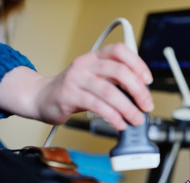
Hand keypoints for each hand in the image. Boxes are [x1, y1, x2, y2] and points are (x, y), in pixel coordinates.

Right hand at [0, 43, 153, 129]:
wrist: (41, 97)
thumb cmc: (73, 89)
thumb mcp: (94, 78)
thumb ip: (115, 82)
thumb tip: (141, 95)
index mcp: (95, 57)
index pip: (120, 51)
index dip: (138, 64)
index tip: (148, 80)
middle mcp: (86, 64)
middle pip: (119, 71)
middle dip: (138, 91)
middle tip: (146, 105)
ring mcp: (77, 79)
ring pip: (110, 91)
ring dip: (128, 108)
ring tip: (136, 119)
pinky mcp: (70, 96)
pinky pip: (97, 106)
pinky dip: (113, 116)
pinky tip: (120, 123)